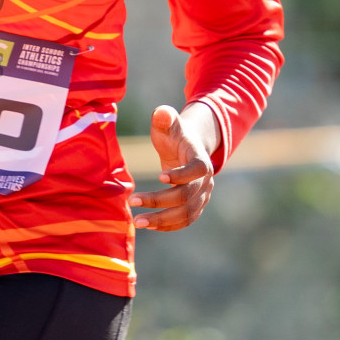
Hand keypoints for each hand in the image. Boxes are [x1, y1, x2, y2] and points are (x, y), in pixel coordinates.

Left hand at [129, 104, 216, 231]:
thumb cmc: (174, 134)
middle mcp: (205, 181)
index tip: (159, 176)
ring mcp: (202, 196)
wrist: (187, 148)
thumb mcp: (168, 123)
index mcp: (200, 159)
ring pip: (186, 213)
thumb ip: (164, 117)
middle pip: (187, 196)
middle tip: (133, 201)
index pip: (197, 170)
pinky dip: (167, 226)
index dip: (181, 175)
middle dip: (160, 201)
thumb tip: (161, 113)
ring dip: (162, 219)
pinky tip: (148, 225)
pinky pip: (184, 221)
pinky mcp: (195, 207)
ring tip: (137, 221)